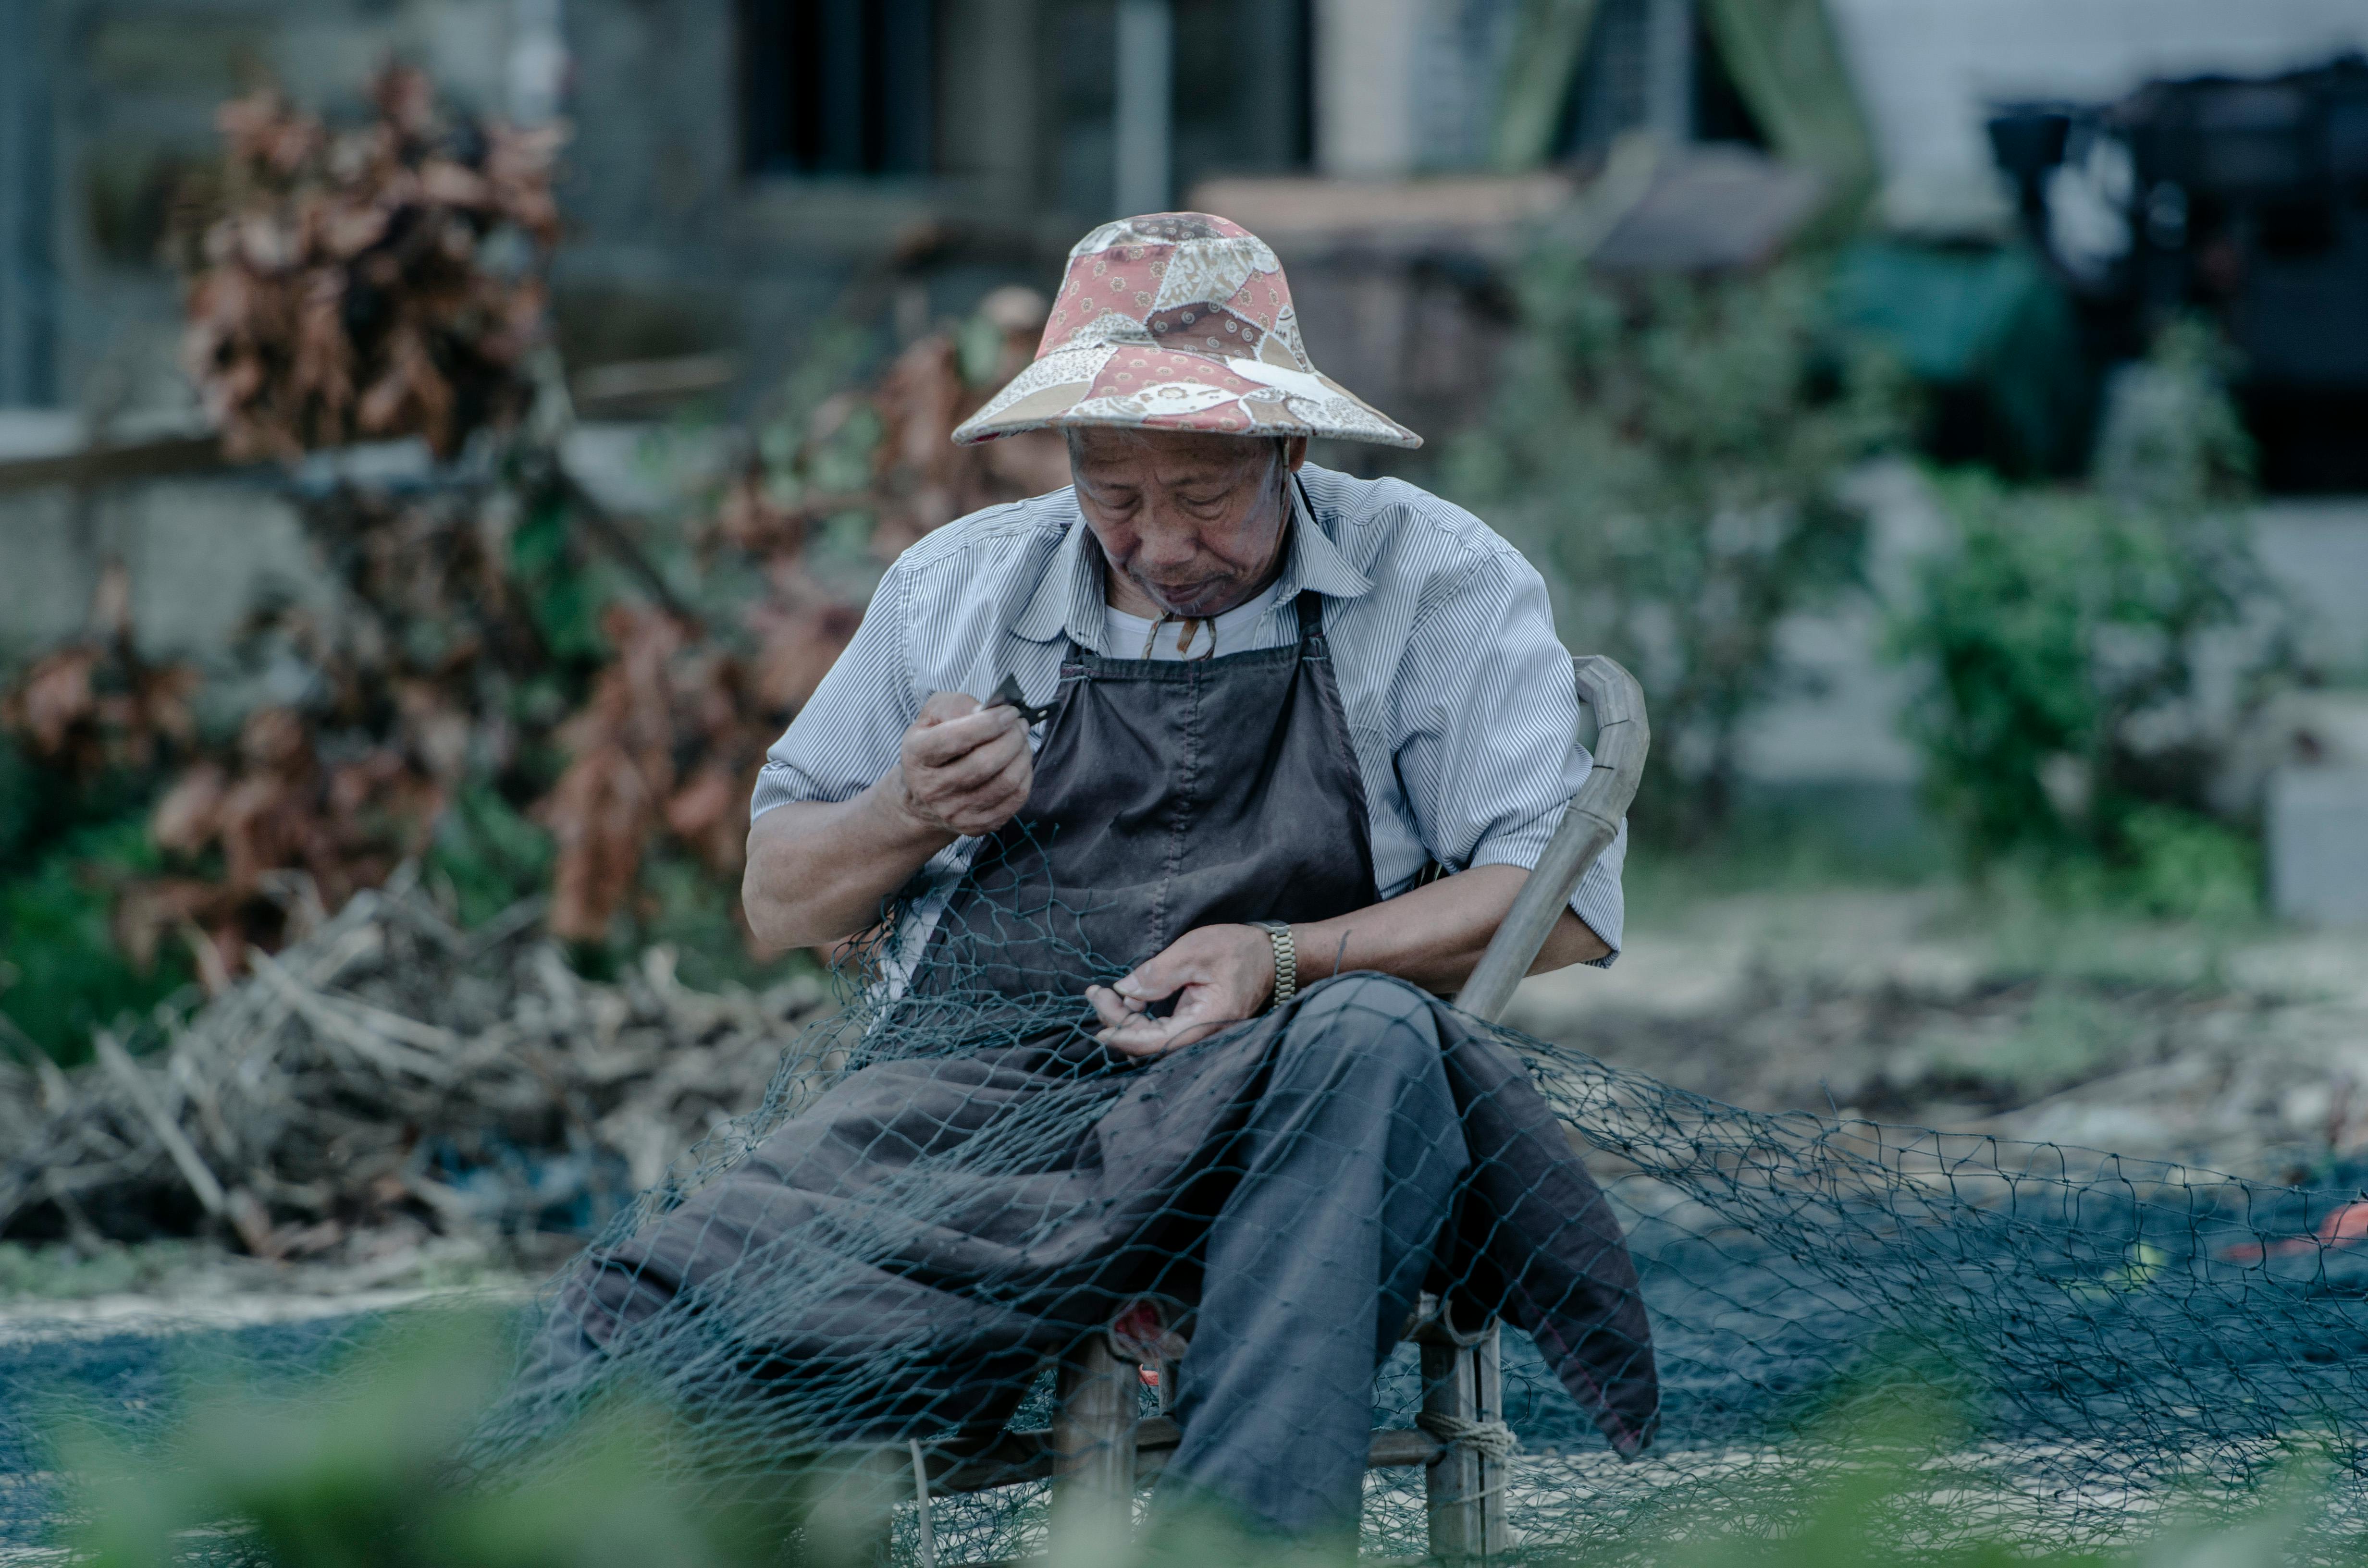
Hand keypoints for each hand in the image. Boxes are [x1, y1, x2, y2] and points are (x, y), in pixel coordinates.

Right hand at [888, 691, 1032, 838]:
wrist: (921, 799)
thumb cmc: (932, 746)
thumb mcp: (931, 717)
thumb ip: (955, 706)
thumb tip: (987, 711)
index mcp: (917, 756)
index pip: (955, 739)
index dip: (989, 723)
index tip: (1010, 712)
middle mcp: (932, 788)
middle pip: (985, 763)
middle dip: (1012, 738)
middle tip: (1020, 724)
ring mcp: (954, 812)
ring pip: (1005, 783)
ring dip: (1022, 756)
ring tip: (1022, 741)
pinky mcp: (974, 826)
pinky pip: (1014, 800)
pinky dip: (1024, 776)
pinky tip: (1020, 763)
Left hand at [1087, 924, 1276, 1056]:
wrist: (1271, 956)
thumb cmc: (1238, 950)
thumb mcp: (1195, 951)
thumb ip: (1158, 973)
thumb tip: (1124, 991)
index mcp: (1208, 1021)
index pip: (1156, 1043)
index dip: (1123, 1037)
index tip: (1097, 1023)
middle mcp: (1204, 1035)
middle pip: (1149, 1045)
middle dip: (1116, 1022)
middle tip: (1094, 993)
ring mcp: (1200, 1034)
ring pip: (1152, 1041)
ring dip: (1125, 1021)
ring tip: (1104, 994)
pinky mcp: (1195, 1026)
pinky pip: (1161, 1033)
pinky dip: (1140, 1019)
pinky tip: (1130, 998)